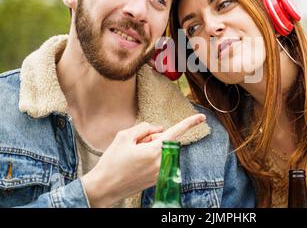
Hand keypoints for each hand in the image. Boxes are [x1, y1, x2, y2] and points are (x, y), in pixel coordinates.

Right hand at [81, 113, 205, 207]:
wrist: (104, 188)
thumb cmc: (112, 161)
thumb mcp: (124, 136)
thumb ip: (145, 128)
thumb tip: (159, 129)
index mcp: (154, 150)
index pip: (176, 132)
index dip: (189, 123)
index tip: (202, 118)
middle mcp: (161, 163)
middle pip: (164, 141)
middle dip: (152, 138)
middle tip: (135, 145)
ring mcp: (160, 173)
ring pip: (161, 151)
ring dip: (150, 149)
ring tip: (133, 157)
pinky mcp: (157, 180)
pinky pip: (158, 162)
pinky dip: (149, 159)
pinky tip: (135, 164)